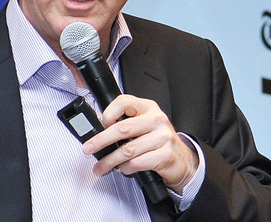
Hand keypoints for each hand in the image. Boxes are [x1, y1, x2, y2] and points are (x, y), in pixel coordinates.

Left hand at [81, 94, 198, 193]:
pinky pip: (137, 163)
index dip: (108, 113)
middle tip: (89, 148)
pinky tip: (123, 169)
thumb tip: (98, 133)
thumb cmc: (158, 141)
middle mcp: (157, 119)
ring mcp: (163, 137)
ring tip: (101, 167)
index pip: (124, 102)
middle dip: (100, 141)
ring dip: (110, 161)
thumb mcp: (144, 125)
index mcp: (148, 107)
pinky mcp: (165, 155)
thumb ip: (126, 124)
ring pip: (127, 150)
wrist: (182, 160)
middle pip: (122, 128)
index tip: (99, 125)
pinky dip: (126, 169)